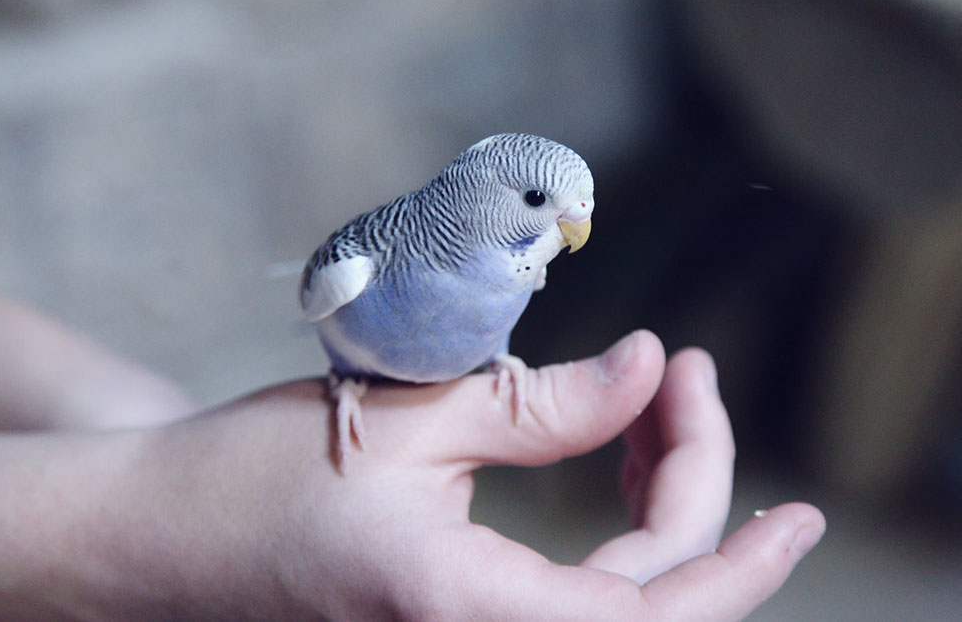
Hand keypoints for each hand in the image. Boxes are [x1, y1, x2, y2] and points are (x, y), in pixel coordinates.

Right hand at [114, 330, 823, 619]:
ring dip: (666, 511)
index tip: (801, 507)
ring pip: (621, 598)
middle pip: (651, 598)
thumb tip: (653, 365)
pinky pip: (577, 593)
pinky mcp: (463, 618)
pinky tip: (620, 458)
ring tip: (666, 408)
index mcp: (472, 612)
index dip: (741, 563)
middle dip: (698, 488)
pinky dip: (620, 530)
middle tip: (691, 377)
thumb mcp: (411, 416)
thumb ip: (545, 402)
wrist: (160, 535)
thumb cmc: (260, 474)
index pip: (654, 613)